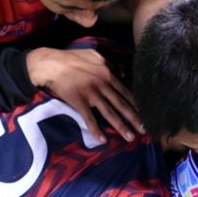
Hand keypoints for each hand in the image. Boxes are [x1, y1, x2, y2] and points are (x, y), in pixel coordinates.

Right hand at [26, 47, 142, 142]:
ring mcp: (91, 93)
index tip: (146, 113)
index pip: (126, 92)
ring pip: (110, 113)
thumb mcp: (94, 56)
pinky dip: (96, 130)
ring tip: (130, 137)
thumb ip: (109, 65)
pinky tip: (103, 140)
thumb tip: (122, 74)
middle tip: (145, 129)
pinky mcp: (79, 101)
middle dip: (135, 118)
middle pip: (122, 104)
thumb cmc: (72, 58)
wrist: (51, 63)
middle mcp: (102, 84)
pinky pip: (89, 118)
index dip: (137, 104)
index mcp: (108, 73)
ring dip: (121, 126)